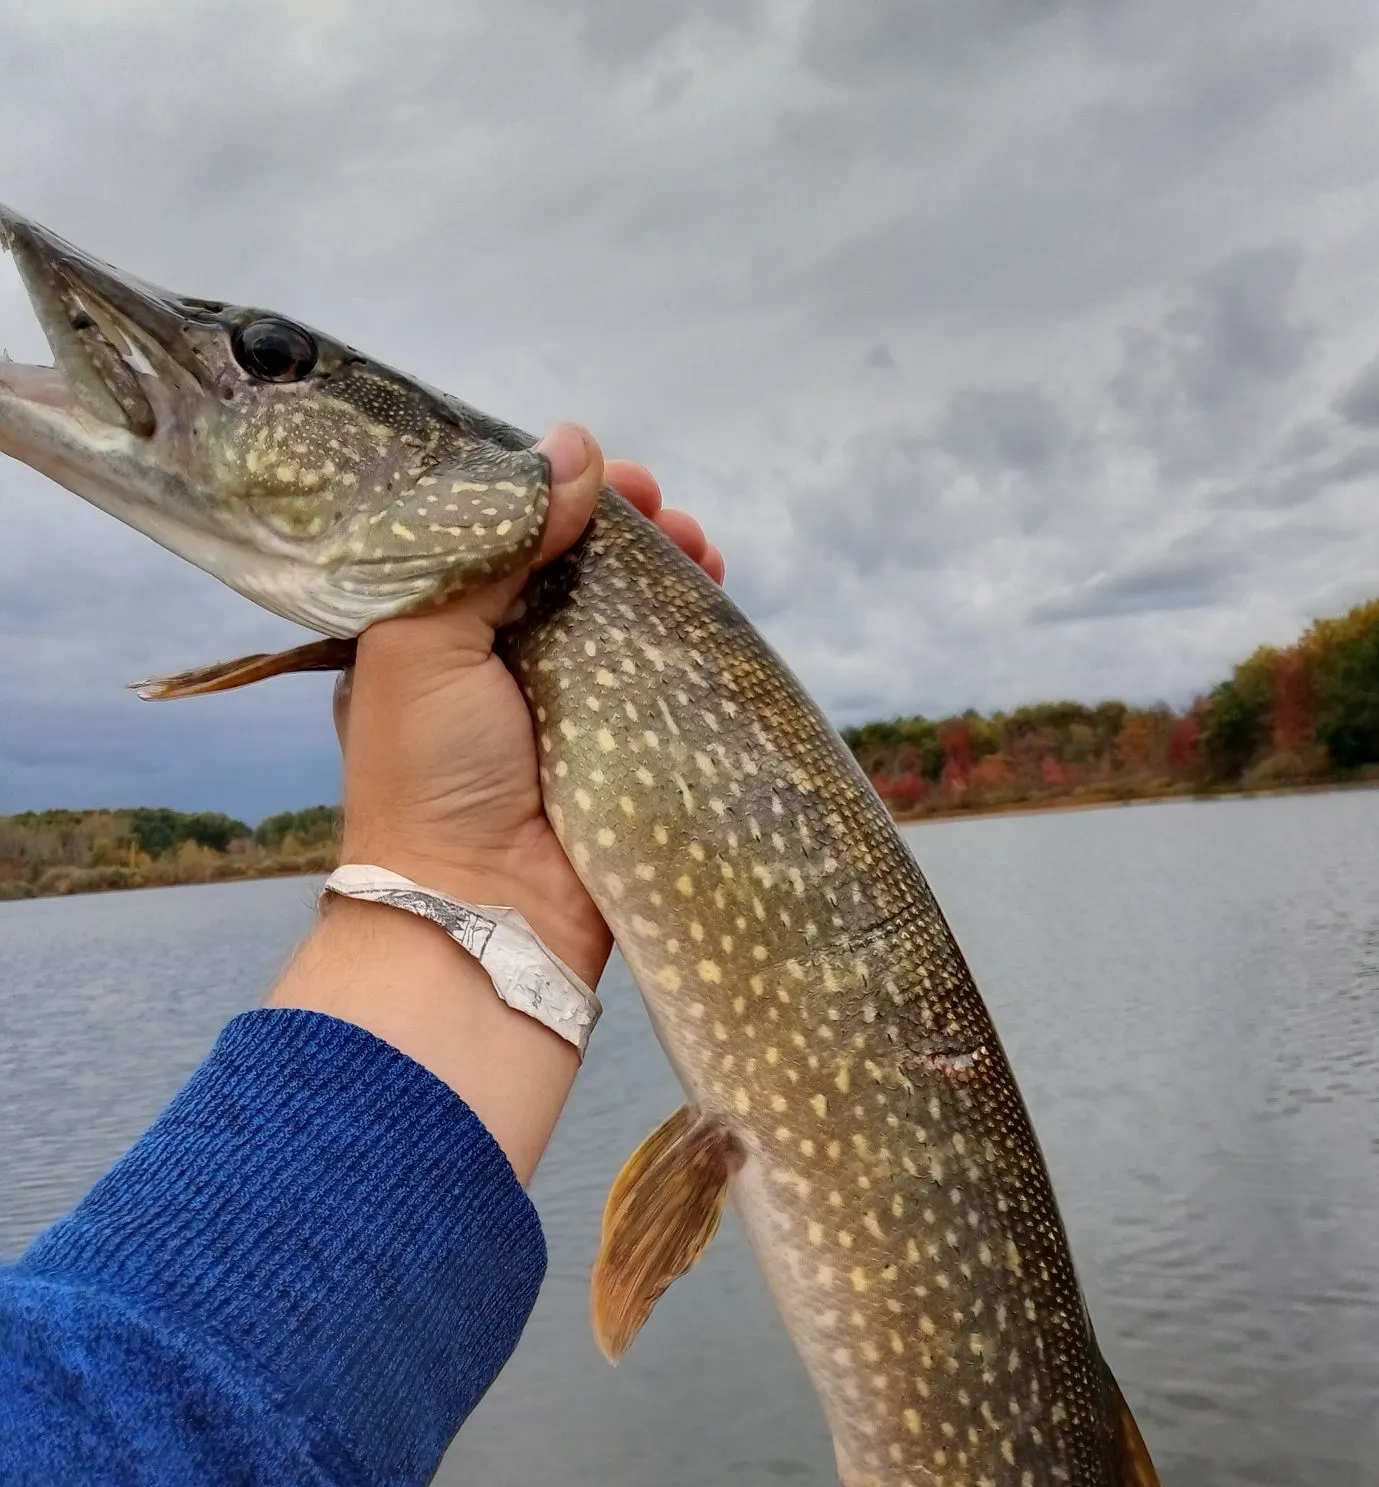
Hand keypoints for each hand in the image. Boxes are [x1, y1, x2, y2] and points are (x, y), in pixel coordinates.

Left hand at [331, 423, 724, 985]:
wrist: (479, 910)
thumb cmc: (428, 775)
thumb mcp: (424, 639)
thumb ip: (490, 542)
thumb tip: (571, 448)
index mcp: (439, 631)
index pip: (501, 538)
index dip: (552, 496)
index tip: (599, 473)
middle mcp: (503, 661)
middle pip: (575, 569)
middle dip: (624, 530)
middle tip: (662, 508)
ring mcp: (571, 707)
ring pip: (629, 615)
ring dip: (668, 572)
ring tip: (701, 545)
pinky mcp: (627, 747)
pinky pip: (667, 675)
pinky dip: (694, 634)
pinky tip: (717, 598)